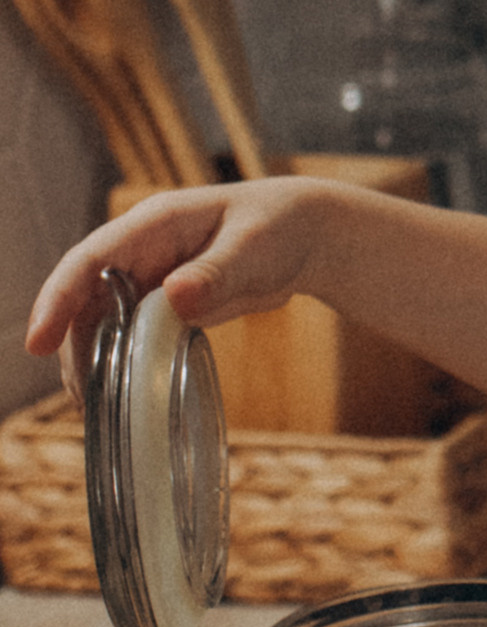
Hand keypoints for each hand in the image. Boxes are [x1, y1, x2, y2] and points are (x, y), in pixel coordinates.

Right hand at [25, 180, 346, 368]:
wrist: (307, 235)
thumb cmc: (281, 227)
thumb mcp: (254, 247)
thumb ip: (216, 272)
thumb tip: (175, 296)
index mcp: (155, 223)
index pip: (90, 259)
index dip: (58, 298)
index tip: (38, 340)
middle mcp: (141, 249)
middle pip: (84, 296)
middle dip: (72, 342)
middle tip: (81, 394)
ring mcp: (148, 276)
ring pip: (100, 318)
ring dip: (93, 357)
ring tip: (96, 403)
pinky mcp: (160, 302)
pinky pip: (126, 332)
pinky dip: (119, 361)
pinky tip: (121, 395)